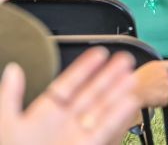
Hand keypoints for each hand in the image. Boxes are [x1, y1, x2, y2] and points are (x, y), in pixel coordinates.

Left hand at [0, 47, 138, 144]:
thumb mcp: (6, 126)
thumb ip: (10, 97)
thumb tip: (14, 69)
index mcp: (42, 115)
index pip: (67, 86)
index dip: (84, 69)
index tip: (99, 54)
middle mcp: (63, 124)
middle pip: (90, 94)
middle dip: (108, 76)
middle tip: (124, 59)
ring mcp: (76, 136)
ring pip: (101, 109)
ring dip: (117, 92)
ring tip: (131, 76)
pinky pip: (106, 128)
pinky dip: (119, 115)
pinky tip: (129, 100)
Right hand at [132, 59, 167, 107]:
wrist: (127, 93)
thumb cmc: (133, 82)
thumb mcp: (146, 71)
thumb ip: (158, 72)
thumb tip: (166, 76)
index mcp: (159, 66)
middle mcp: (165, 75)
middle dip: (164, 86)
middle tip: (150, 88)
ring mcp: (166, 85)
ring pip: (167, 92)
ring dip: (159, 94)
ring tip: (147, 92)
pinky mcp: (165, 96)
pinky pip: (164, 101)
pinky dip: (158, 102)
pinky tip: (149, 98)